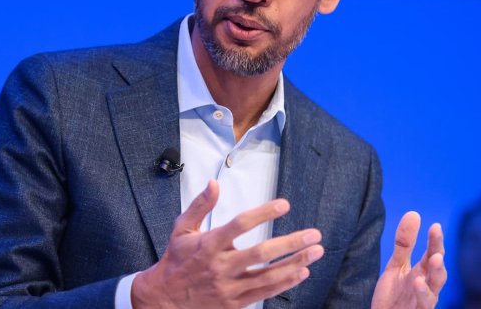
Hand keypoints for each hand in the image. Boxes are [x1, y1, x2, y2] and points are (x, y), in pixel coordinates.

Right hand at [131, 180, 323, 308]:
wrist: (165, 298)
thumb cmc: (176, 259)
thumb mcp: (181, 228)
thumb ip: (200, 206)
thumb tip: (214, 183)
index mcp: (208, 244)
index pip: (240, 225)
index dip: (263, 214)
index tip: (284, 205)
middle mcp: (220, 266)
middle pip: (261, 253)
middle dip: (291, 243)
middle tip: (314, 234)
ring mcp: (229, 286)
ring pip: (268, 275)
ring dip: (295, 263)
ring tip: (315, 252)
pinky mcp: (234, 302)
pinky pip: (264, 293)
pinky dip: (284, 283)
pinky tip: (301, 272)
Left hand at [371, 212, 446, 308]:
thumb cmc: (394, 295)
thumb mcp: (396, 266)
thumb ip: (404, 243)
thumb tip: (414, 213)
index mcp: (423, 272)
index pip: (432, 253)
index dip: (435, 241)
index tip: (435, 226)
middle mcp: (427, 286)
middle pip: (437, 269)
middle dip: (438, 253)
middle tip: (437, 236)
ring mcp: (424, 301)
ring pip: (436, 287)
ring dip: (437, 273)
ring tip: (435, 258)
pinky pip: (424, 304)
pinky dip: (423, 293)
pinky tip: (417, 281)